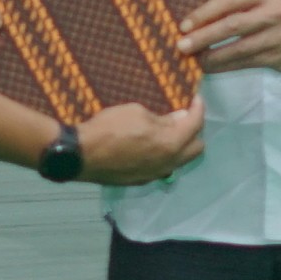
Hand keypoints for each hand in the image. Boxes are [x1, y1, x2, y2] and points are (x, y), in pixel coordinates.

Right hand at [73, 101, 202, 185]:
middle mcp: (168, 163)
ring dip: (180, 145)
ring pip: (180, 161)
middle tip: (183, 116)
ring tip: (168, 130)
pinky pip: (163, 167)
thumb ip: (163, 118)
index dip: (198, 109)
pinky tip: (151, 145)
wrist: (82, 155)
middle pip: (196, 149)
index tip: (196, 99)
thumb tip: (179, 118)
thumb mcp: (137, 112)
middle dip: (194, 131)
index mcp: (171, 143)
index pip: (195, 125)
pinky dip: (164, 155)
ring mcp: (155, 174)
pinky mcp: (142, 180)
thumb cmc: (109, 127)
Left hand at [179, 0, 280, 75]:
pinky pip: (246, 63)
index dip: (204, 13)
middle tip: (182, 46)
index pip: (229, 1)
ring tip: (194, 60)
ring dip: (212, 57)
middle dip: (204, 37)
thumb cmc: (279, 13)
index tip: (183, 26)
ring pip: (238, 49)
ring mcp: (277, 37)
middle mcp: (273, 13)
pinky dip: (226, 66)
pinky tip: (211, 68)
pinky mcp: (279, 58)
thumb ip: (237, 5)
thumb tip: (197, 21)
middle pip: (232, 25)